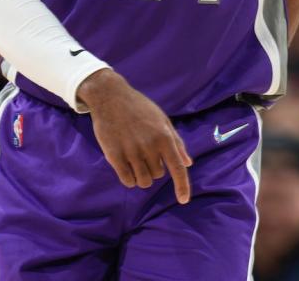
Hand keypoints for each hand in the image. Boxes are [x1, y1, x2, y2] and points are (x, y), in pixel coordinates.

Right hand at [77, 69, 192, 202]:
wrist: (110, 97)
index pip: (177, 167)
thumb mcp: (162, 120)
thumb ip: (176, 142)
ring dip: (141, 176)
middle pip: (157, 175)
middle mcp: (149, 146)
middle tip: (145, 151)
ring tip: (135, 160)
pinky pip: (127, 180)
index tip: (184, 200)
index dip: (182, 186)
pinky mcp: (114, 155)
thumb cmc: (140, 108)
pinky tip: (126, 166)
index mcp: (163, 136)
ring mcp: (131, 151)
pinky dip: (129, 178)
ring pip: (143, 181)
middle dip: (154, 167)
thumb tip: (188, 163)